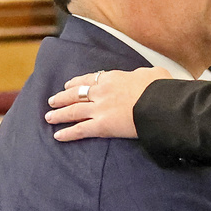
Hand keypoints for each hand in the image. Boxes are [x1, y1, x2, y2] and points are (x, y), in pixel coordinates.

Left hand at [45, 67, 171, 140]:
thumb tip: (142, 76)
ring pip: (73, 111)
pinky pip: (80, 130)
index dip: (77, 82)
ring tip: (49, 117)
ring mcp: (100, 109)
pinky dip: (68, 133)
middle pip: (76, 94)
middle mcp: (102, 91)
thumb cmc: (161, 89)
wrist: (160, 104)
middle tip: (52, 100)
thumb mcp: (154, 73)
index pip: (90, 79)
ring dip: (59, 114)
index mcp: (114, 77)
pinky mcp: (101, 126)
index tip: (69, 85)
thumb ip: (142, 74)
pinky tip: (58, 136)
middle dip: (62, 97)